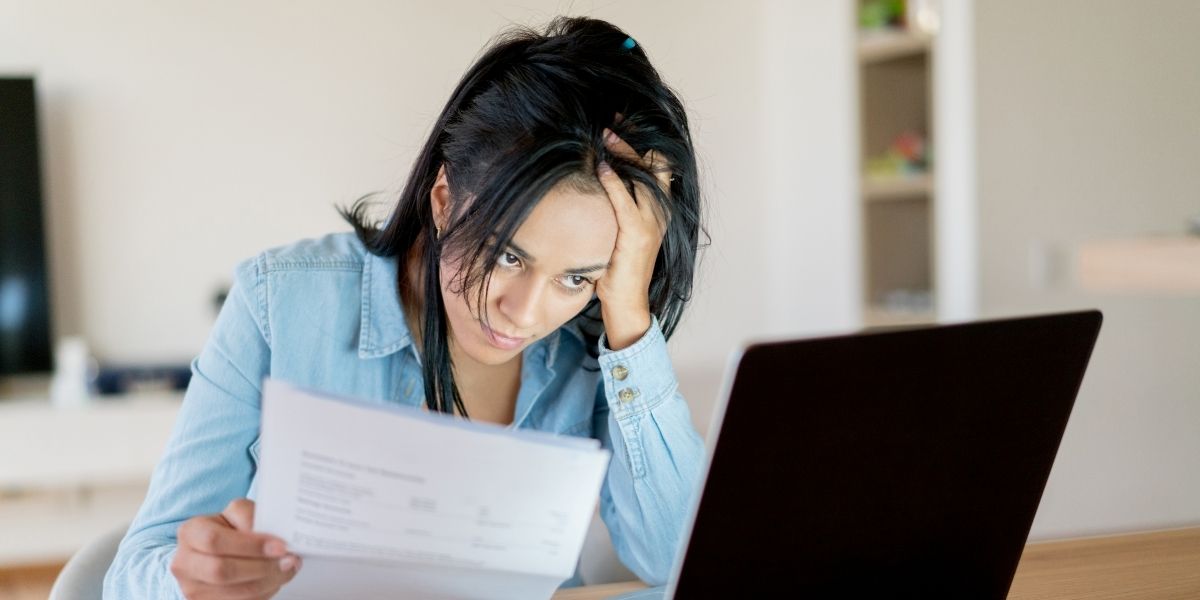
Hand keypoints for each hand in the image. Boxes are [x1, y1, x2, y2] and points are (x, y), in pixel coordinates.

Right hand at [171, 499, 300, 599]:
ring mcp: (193, 589)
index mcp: (191, 533)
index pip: (215, 540)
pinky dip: (264, 593)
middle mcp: (185, 563)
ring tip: (287, 569)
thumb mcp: (237, 514)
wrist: (213, 553)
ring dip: (269, 582)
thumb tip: (272, 536)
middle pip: (222, 571)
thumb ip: (250, 517)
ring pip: (235, 593)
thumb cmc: (229, 530)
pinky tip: (275, 580)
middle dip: (262, 567)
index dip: (250, 545)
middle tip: (288, 560)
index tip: (280, 546)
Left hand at [594, 128, 671, 350]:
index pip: (658, 166)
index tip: (622, 123)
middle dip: (634, 139)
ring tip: (605, 134)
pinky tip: (602, 165)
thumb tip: (596, 180)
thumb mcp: (620, 231)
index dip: (643, 142)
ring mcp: (651, 223)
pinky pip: (626, 199)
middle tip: (613, 120)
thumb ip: (616, 207)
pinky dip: (614, 179)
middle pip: (655, 163)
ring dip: (623, 152)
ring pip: (643, 175)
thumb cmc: (618, 269)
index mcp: (659, 210)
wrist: (627, 303)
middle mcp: (660, 213)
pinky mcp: (637, 235)